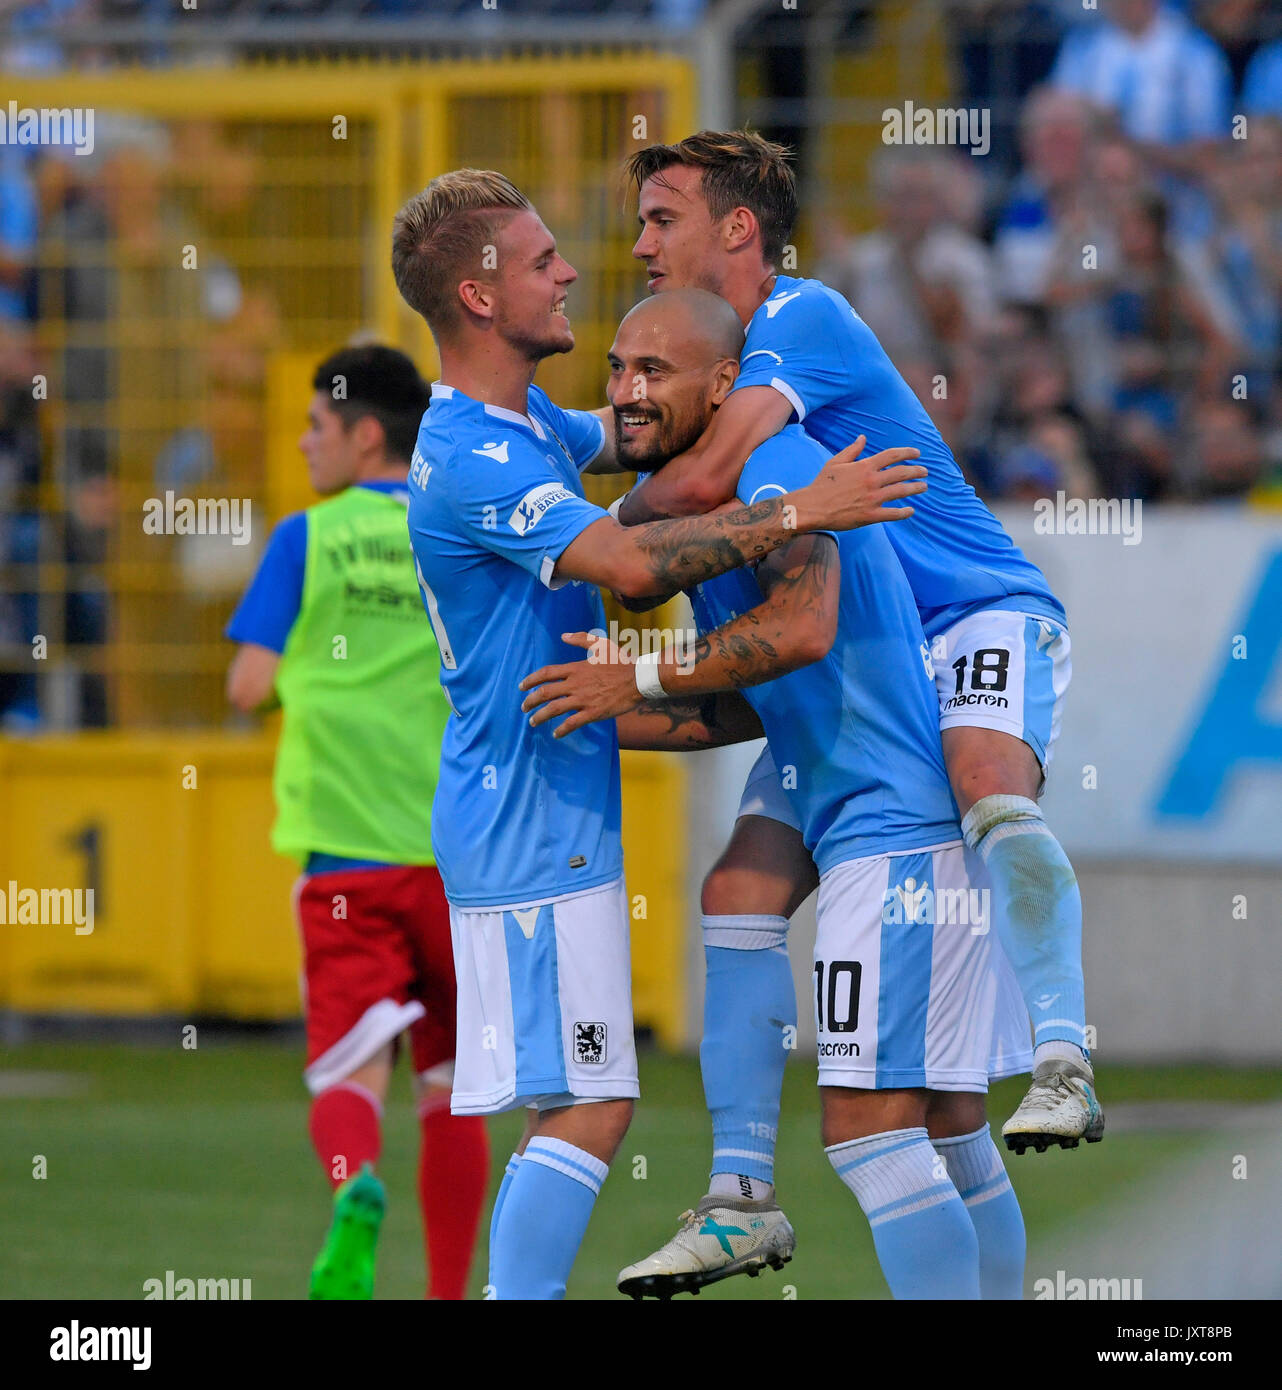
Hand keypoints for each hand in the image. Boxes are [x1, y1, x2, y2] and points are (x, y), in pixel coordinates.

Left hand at [519, 632, 641, 738]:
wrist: (639, 679)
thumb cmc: (621, 662)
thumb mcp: (601, 645)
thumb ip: (581, 639)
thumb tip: (563, 635)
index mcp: (576, 668)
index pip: (546, 673)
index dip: (531, 680)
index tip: (521, 687)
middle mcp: (575, 684)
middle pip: (544, 693)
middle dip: (530, 701)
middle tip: (524, 707)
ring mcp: (583, 699)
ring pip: (553, 709)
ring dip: (540, 717)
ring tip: (533, 722)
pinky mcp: (593, 713)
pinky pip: (572, 723)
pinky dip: (562, 730)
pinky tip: (556, 734)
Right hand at [792, 435, 925, 531]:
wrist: (812, 507)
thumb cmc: (822, 484)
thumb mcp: (835, 462)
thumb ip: (852, 450)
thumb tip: (862, 438)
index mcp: (864, 466)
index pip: (892, 455)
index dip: (907, 452)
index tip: (917, 453)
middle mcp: (871, 481)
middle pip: (901, 472)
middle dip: (916, 471)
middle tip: (924, 472)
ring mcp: (872, 499)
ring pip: (901, 491)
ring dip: (915, 488)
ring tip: (923, 487)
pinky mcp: (870, 516)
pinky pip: (892, 514)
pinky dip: (904, 512)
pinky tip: (911, 510)